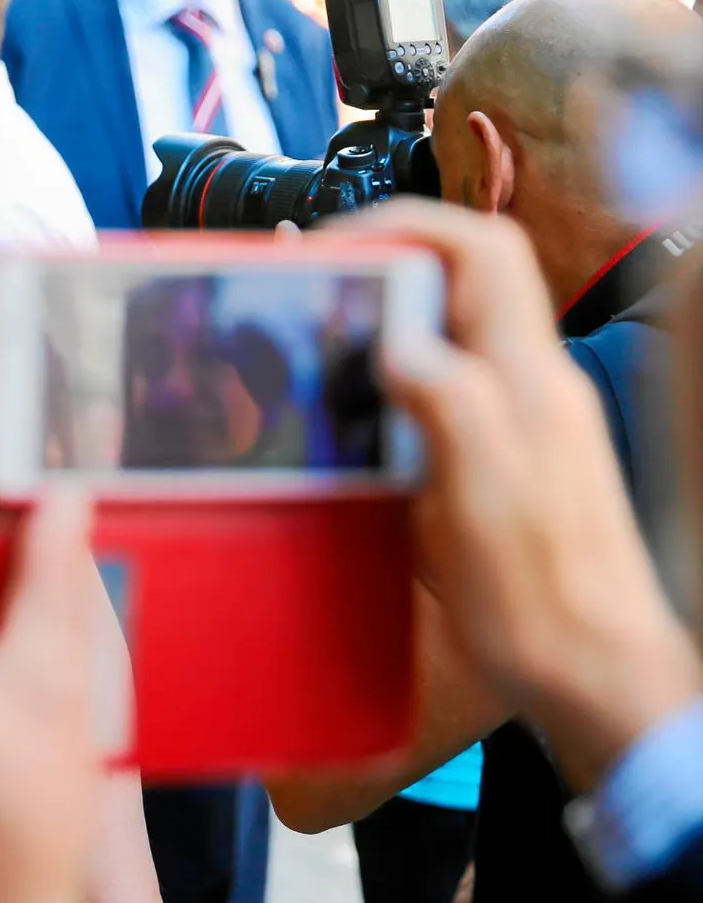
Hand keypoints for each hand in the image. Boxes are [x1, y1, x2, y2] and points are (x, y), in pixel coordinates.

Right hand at [335, 201, 700, 788]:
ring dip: (380, 329)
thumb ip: (449, 408)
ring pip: (451, 334)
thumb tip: (396, 336)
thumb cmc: (541, 606)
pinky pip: (448, 390)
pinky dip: (393, 387)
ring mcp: (525, 422)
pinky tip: (352, 430)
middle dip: (379, 270)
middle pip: (461, 281)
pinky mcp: (508, 462)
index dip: (405, 225)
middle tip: (304, 301)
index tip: (330, 247)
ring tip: (311, 359)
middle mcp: (533, 387)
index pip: (482, 250)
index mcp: (529, 382)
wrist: (598, 677)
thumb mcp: (481, 506)